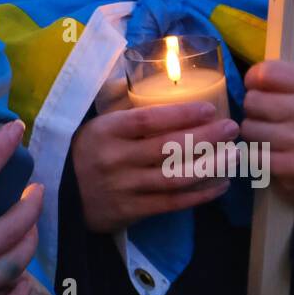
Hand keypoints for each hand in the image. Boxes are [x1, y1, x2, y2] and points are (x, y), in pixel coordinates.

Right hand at [70, 98, 235, 233]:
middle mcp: (115, 158)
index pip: (147, 120)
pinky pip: (171, 203)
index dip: (180, 114)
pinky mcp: (130, 211)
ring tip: (234, 156)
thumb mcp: (96, 126)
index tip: (208, 108)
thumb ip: (125, 110)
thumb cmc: (85, 152)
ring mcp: (123, 187)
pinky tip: (219, 185)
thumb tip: (159, 83)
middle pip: (167, 148)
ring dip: (209, 166)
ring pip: (174, 177)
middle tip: (231, 127)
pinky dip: (199, 195)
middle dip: (204, 137)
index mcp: (105, 131)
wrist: (59, 196)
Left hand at [240, 4, 293, 204]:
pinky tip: (274, 158)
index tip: (267, 90)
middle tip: (272, 118)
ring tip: (272, 138)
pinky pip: (255, 156)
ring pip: (250, 129)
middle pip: (252, 102)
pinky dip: (258, 159)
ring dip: (254, 136)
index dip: (257, 82)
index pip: (263, 74)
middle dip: (255, 111)